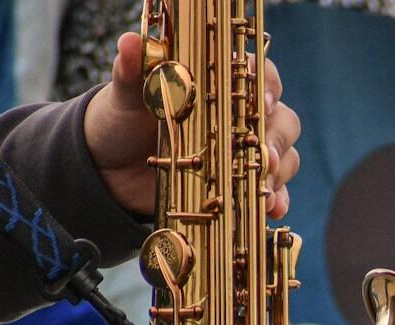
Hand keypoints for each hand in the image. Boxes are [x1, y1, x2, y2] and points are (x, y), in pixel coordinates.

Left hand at [85, 32, 302, 217]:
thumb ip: (132, 72)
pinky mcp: (239, 185)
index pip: (258, 75)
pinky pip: (272, 191)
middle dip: (276, 140)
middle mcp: (239, 117)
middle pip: (281, 120)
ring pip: (283, 157)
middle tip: (266, 158)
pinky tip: (272, 210)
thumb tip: (131, 44)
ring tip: (265, 191)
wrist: (111, 168)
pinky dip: (277, 200)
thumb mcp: (126, 96)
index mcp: (219, 86)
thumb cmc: (123, 122)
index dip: (268, 86)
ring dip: (278, 174)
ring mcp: (243, 153)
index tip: (263, 103)